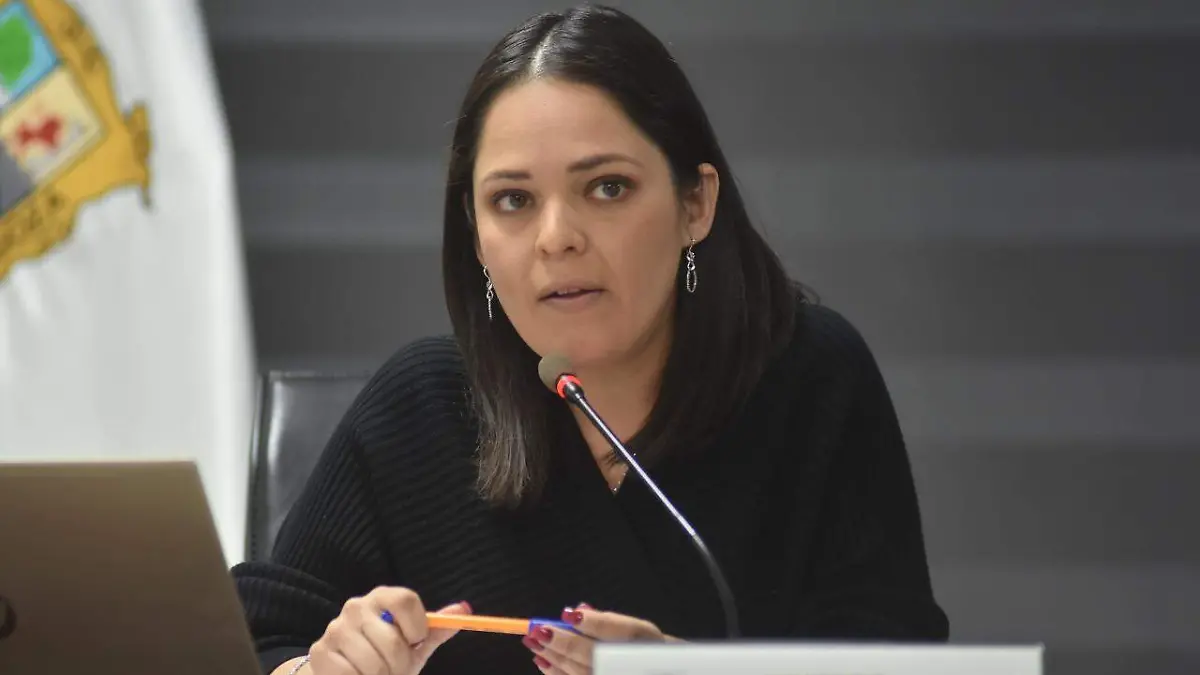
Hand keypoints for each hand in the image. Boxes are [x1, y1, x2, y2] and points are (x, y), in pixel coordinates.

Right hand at [307, 587, 470, 674]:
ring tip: (379, 674)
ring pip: (374, 665)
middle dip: (400, 665)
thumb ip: (437, 628)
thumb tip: (464, 609)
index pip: (406, 600)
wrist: (344, 668)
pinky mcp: (320, 652)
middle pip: (393, 642)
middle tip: (395, 668)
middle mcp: (356, 606)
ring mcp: (336, 628)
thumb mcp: (413, 641)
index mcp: (382, 597)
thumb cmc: (385, 652)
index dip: (417, 628)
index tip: (416, 642)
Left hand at [522, 603, 679, 674]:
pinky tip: (544, 663)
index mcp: (652, 644)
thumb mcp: (641, 634)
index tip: (569, 613)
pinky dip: (558, 674)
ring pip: (583, 673)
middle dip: (565, 643)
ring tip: (534, 642)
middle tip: (538, 630)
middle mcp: (636, 665)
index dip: (596, 623)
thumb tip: (580, 610)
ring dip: (555, 658)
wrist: (656, 670)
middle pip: (598, 655)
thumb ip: (612, 623)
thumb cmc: (647, 654)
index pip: (628, 632)